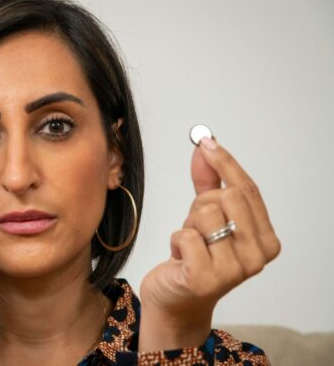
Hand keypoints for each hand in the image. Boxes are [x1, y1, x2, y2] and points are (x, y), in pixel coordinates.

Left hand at [138, 137, 280, 350]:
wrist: (176, 300)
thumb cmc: (195, 258)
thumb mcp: (205, 216)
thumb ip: (209, 182)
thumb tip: (207, 146)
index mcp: (266, 240)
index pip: (247, 190)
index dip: (225, 163)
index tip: (206, 142)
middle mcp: (257, 256)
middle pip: (225, 197)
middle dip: (201, 204)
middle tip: (196, 226)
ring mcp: (234, 270)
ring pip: (205, 213)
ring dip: (188, 224)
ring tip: (190, 244)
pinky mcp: (205, 278)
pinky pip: (186, 234)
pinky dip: (177, 240)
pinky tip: (181, 257)